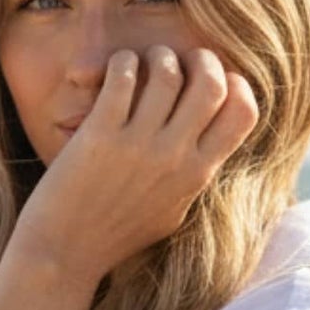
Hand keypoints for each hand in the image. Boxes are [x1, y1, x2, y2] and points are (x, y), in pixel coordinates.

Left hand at [7, 45, 259, 286]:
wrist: (64, 254)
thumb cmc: (116, 235)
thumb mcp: (171, 212)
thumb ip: (194, 176)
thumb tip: (213, 142)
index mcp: (197, 175)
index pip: (244, 112)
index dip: (236, 84)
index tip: (216, 81)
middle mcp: (173, 158)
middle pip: (212, 82)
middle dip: (201, 58)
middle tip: (182, 61)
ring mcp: (137, 146)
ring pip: (167, 70)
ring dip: (157, 55)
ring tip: (143, 63)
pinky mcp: (100, 134)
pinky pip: (123, 74)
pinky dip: (123, 61)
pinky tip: (116, 71)